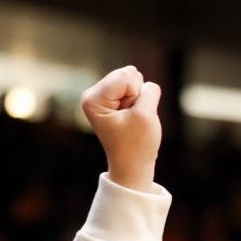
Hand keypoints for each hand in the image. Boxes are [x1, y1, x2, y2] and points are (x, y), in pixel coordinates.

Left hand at [80, 65, 161, 190]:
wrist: (132, 166)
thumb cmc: (137, 144)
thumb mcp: (146, 114)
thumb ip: (147, 88)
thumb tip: (135, 74)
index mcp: (92, 98)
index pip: (126, 77)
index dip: (137, 97)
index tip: (130, 118)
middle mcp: (92, 94)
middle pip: (128, 75)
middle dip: (137, 96)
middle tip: (131, 119)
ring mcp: (101, 97)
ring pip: (133, 81)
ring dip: (139, 100)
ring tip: (132, 120)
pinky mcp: (111, 100)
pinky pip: (134, 88)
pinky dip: (138, 102)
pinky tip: (132, 119)